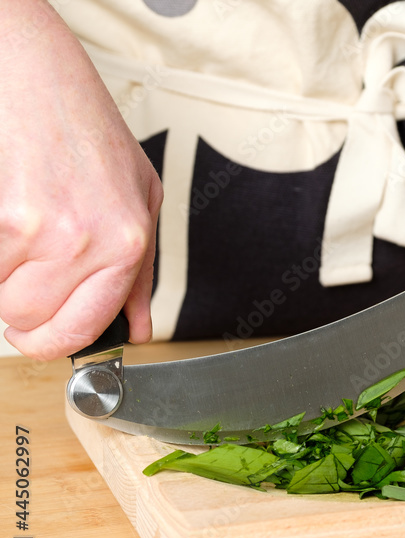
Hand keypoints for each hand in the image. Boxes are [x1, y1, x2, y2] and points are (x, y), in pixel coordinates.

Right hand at [0, 0, 161, 360]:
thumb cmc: (92, 135)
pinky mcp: (2, 217)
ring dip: (2, 276)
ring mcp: (40, 230)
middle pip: (29, 321)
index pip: (80, 332)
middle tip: (26, 273)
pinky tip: (7, 219)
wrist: (41, 79)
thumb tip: (137, 328)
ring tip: (22, 232)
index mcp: (127, 245)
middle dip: (21, 306)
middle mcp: (87, 243)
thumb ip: (138, 275)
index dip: (52, 342)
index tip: (40, 334)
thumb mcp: (141, 202)